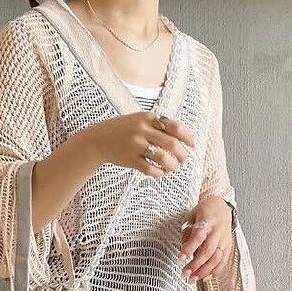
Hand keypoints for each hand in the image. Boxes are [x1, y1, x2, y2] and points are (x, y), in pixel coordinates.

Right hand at [80, 111, 194, 175]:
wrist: (98, 140)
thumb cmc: (123, 131)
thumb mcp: (139, 120)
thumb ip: (157, 125)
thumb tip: (181, 136)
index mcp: (148, 117)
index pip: (174, 126)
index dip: (187, 137)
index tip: (192, 145)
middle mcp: (142, 130)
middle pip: (171, 143)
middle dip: (182, 154)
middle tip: (183, 160)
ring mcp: (136, 145)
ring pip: (162, 158)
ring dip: (172, 165)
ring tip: (173, 168)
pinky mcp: (130, 159)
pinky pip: (150, 169)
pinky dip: (159, 173)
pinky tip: (160, 173)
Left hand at [179, 195, 232, 282]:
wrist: (221, 207)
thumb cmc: (204, 212)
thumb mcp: (191, 217)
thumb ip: (187, 233)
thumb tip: (184, 251)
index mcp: (207, 221)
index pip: (198, 237)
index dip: (189, 249)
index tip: (180, 259)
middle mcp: (217, 232)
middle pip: (208, 251)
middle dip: (196, 264)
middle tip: (185, 273)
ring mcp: (224, 240)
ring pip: (216, 258)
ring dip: (204, 271)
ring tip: (193, 279)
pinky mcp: (228, 246)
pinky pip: (223, 261)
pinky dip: (215, 271)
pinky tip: (206, 278)